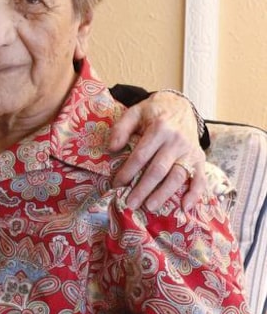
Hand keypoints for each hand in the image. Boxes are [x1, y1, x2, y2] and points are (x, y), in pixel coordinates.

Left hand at [109, 92, 205, 211]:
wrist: (180, 105)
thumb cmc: (153, 112)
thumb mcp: (134, 112)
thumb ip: (121, 128)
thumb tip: (112, 148)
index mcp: (160, 128)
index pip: (141, 155)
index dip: (128, 171)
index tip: (116, 185)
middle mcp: (177, 140)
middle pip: (159, 169)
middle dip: (143, 189)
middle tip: (131, 204)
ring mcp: (190, 151)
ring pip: (177, 176)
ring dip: (164, 194)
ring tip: (150, 207)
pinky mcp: (200, 158)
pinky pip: (200, 178)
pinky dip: (195, 194)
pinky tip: (185, 208)